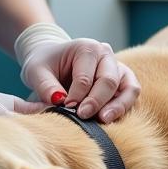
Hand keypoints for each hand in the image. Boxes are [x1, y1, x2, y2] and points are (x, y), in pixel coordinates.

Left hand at [20, 37, 140, 123]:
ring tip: (103, 120)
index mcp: (87, 48)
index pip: (86, 77)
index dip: (76, 96)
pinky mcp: (123, 82)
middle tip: (82, 116)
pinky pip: (131, 95)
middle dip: (96, 102)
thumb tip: (59, 102)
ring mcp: (118, 68)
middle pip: (109, 81)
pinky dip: (124, 108)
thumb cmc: (45, 65)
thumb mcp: (36, 71)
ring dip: (118, 106)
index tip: (64, 108)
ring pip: (128, 88)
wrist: (53, 61)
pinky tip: (109, 120)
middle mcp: (107, 55)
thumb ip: (45, 86)